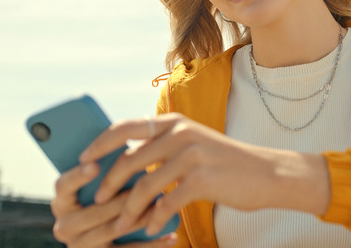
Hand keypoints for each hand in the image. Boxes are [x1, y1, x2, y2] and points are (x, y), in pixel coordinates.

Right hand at [51, 161, 176, 247]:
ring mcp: (80, 245)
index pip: (63, 186)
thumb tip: (131, 141)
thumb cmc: (112, 199)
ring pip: (112, 230)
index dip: (77, 176)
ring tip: (163, 207)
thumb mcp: (105, 185)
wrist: (112, 240)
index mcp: (63, 201)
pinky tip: (171, 236)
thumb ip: (108, 168)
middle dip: (122, 199)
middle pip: (93, 211)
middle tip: (147, 185)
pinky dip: (151, 244)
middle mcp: (65, 225)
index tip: (95, 165)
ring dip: (141, 218)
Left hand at [80, 113, 329, 236]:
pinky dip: (154, 219)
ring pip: (144, 185)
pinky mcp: (202, 179)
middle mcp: (180, 133)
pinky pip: (166, 203)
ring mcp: (192, 155)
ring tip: (121, 226)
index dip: (99, 144)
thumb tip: (125, 159)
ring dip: (128, 210)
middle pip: (128, 159)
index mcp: (174, 122)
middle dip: (108, 184)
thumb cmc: (225, 163)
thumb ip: (163, 146)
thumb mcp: (193, 144)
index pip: (125, 127)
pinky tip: (151, 229)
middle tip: (98, 202)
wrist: (267, 174)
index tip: (83, 160)